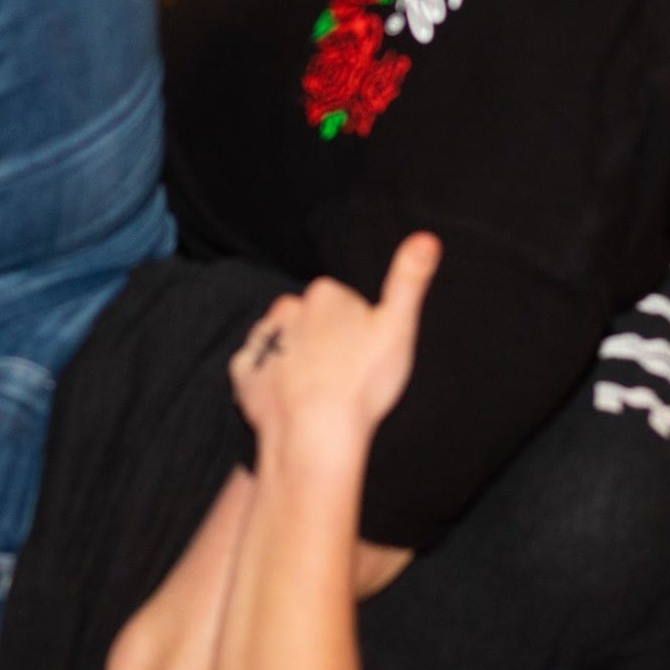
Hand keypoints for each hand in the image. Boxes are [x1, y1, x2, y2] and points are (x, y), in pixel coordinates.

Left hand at [229, 234, 439, 458]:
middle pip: (308, 320)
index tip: (362, 355)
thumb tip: (427, 237)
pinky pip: (256, 370)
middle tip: (342, 375)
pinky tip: (288, 400)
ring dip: (294, 359)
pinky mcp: (243, 372)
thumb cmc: (362, 382)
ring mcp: (262, 341)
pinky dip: (268, 381)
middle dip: (321, 340)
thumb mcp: (398, 326)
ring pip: (282, 343)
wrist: (315, 432)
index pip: (340, 302)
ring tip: (316, 392)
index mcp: (325, 294)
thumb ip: (409, 279)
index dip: (354, 329)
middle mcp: (287, 309)